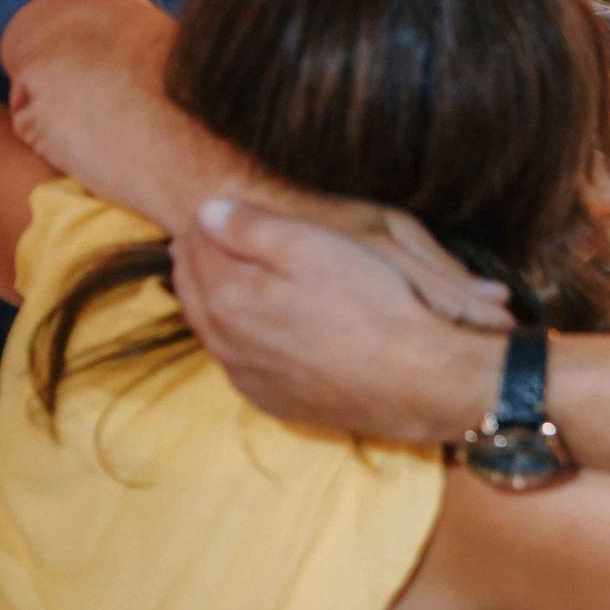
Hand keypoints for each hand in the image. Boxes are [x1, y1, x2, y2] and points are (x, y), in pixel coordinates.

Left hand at [173, 196, 508, 442]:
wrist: (415, 379)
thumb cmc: (370, 304)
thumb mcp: (314, 246)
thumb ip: (252, 227)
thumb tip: (206, 211)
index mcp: (229, 298)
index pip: (197, 250)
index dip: (204, 223)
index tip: (209, 208)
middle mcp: (227, 344)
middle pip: (194, 293)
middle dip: (196, 260)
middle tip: (202, 236)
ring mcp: (249, 378)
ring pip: (214, 331)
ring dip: (211, 300)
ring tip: (222, 274)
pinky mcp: (274, 401)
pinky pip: (240, 364)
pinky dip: (236, 338)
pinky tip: (254, 328)